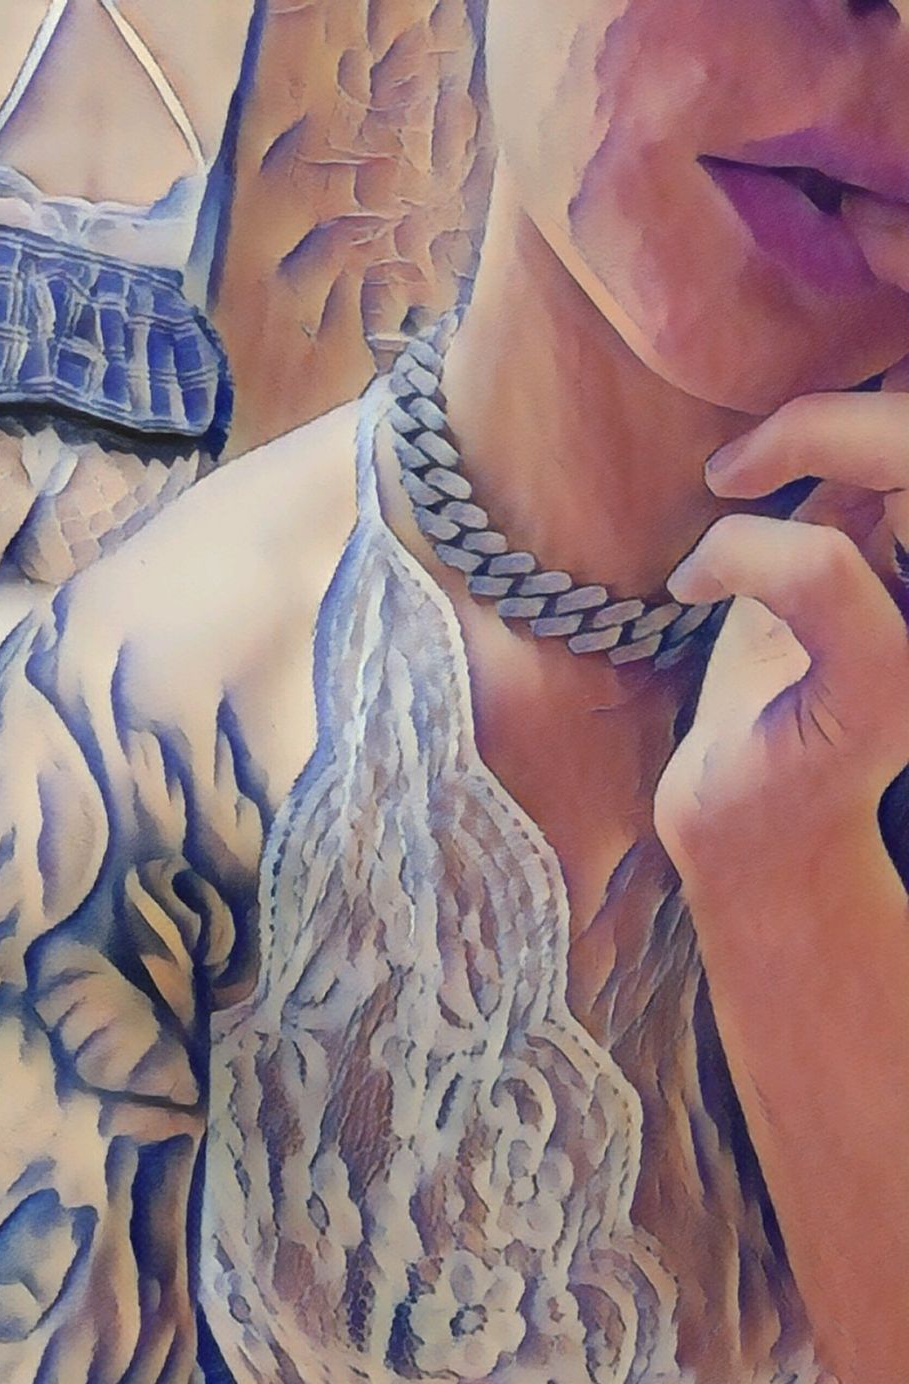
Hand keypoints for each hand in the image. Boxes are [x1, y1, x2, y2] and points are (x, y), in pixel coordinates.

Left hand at [654, 370, 908, 880]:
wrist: (745, 834)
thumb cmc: (771, 703)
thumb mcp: (810, 575)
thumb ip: (846, 491)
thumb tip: (840, 390)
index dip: (894, 353)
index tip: (798, 381)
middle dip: (849, 401)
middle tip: (736, 457)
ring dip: (809, 443)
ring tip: (725, 485)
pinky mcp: (885, 684)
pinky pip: (822, 566)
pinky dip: (741, 552)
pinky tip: (692, 585)